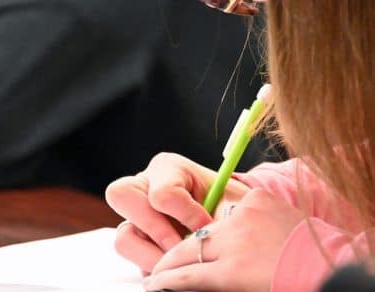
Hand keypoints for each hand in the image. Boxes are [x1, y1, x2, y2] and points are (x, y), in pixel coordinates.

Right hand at [106, 152, 249, 272]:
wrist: (237, 223)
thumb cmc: (232, 207)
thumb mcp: (232, 204)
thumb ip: (219, 216)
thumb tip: (207, 238)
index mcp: (168, 169)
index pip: (161, 191)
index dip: (185, 214)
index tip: (207, 225)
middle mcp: (145, 188)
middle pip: (121, 195)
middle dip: (154, 228)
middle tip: (181, 247)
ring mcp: (138, 218)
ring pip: (123, 236)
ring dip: (152, 256)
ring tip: (181, 263)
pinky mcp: (140, 245)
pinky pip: (133, 260)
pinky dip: (154, 268)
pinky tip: (177, 268)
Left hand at [144, 188, 303, 291]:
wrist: (328, 268)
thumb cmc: (312, 251)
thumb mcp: (284, 217)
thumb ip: (259, 215)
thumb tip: (236, 223)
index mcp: (254, 199)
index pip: (219, 215)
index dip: (205, 233)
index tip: (195, 242)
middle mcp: (239, 216)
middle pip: (198, 231)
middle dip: (177, 246)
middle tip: (161, 258)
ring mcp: (234, 243)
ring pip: (188, 252)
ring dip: (168, 265)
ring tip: (154, 274)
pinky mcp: (231, 271)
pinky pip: (191, 275)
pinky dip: (170, 279)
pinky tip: (157, 283)